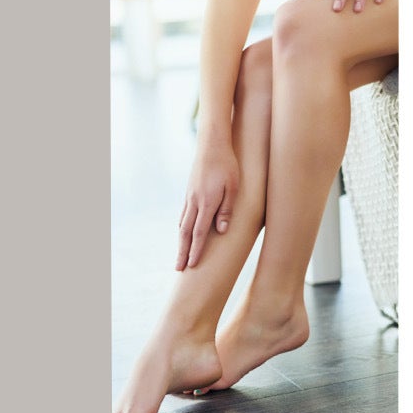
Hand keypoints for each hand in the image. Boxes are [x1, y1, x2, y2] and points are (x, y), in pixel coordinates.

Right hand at [177, 134, 240, 269]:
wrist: (212, 145)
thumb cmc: (227, 165)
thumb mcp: (233, 187)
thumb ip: (227, 209)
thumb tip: (221, 231)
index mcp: (206, 203)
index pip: (199, 233)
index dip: (196, 250)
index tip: (192, 265)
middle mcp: (194, 202)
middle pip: (186, 232)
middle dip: (182, 251)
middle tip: (178, 268)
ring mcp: (190, 196)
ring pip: (182, 224)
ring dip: (181, 241)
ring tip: (179, 254)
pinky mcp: (189, 191)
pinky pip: (183, 214)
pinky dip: (182, 227)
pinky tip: (183, 231)